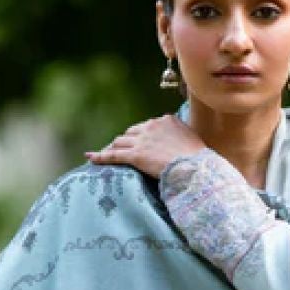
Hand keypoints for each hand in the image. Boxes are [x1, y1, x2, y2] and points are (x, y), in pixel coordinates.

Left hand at [84, 115, 206, 180]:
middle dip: (126, 141)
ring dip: (113, 147)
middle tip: (121, 150)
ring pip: (120, 141)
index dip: (141, 136)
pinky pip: (113, 155)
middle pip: (131, 132)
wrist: (195, 169)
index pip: (147, 126)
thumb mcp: (192, 141)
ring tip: (106, 154)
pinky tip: (90, 157)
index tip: (139, 144)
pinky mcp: (134, 156)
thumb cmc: (198, 160)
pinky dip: (100, 156)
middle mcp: (151, 126)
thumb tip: (180, 144)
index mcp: (165, 120)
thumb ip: (181, 138)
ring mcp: (141, 141)